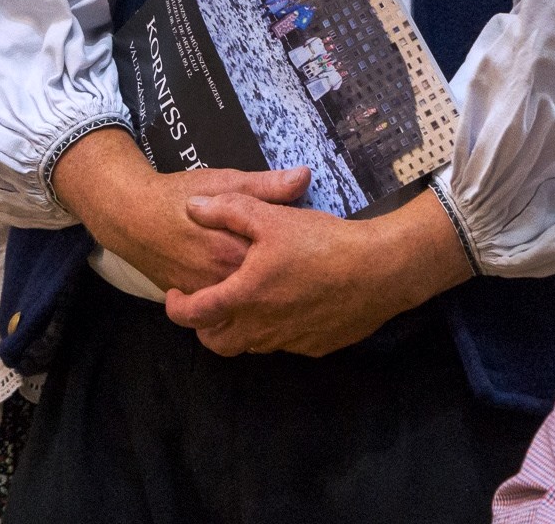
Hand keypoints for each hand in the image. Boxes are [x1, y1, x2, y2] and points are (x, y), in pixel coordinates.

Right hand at [53, 127, 311, 292]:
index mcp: (233, 250)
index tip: (317, 253)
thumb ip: (266, 186)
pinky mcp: (192, 301)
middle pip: (264, 290)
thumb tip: (304, 177)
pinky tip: (259, 293)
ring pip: (245, 306)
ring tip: (287, 284)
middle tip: (306, 271)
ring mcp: (204, 295)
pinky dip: (242, 304)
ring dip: (265, 297)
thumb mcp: (225, 181)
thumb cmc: (178, 195)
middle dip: (286, 283)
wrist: (129, 216)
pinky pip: (224, 311)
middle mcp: (219, 280)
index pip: (279, 265)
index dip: (302, 260)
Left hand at [163, 187, 471, 357]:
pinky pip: (286, 344)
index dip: (177, 308)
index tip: (175, 296)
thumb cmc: (323, 243)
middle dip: (206, 327)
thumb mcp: (272, 217)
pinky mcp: (316, 347)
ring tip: (249, 302)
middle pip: (218, 342)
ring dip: (242, 328)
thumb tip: (194, 207)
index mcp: (243, 297)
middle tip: (209, 305)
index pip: (194, 314)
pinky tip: (292, 305)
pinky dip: (277, 329)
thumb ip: (229, 210)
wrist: (379, 272)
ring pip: (252, 345)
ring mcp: (289, 341)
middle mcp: (261, 328)